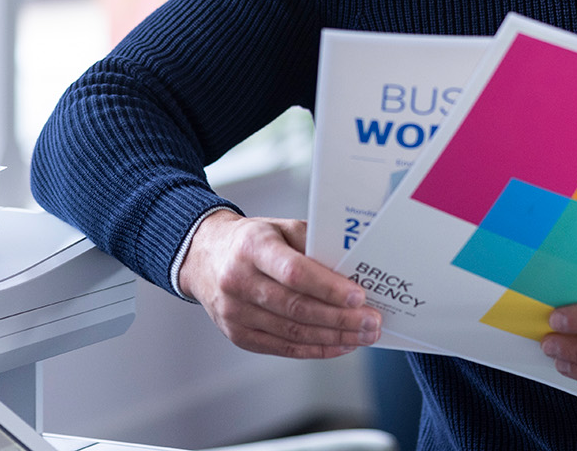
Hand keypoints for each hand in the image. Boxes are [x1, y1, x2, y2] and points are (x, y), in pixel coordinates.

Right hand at [179, 210, 381, 358]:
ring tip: (363, 335)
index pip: (294, 272)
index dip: (328, 287)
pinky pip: (283, 347)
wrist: (204, 258)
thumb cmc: (250, 241)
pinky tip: (339, 345)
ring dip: (334, 337)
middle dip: (340, 318)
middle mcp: (238, 281)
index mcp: (251, 248)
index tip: (359, 296)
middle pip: (296, 307)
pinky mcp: (238, 335)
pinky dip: (315, 349)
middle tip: (371, 321)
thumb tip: (352, 268)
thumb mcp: (280, 228)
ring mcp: (235, 313)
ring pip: (292, 332)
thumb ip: (313, 245)